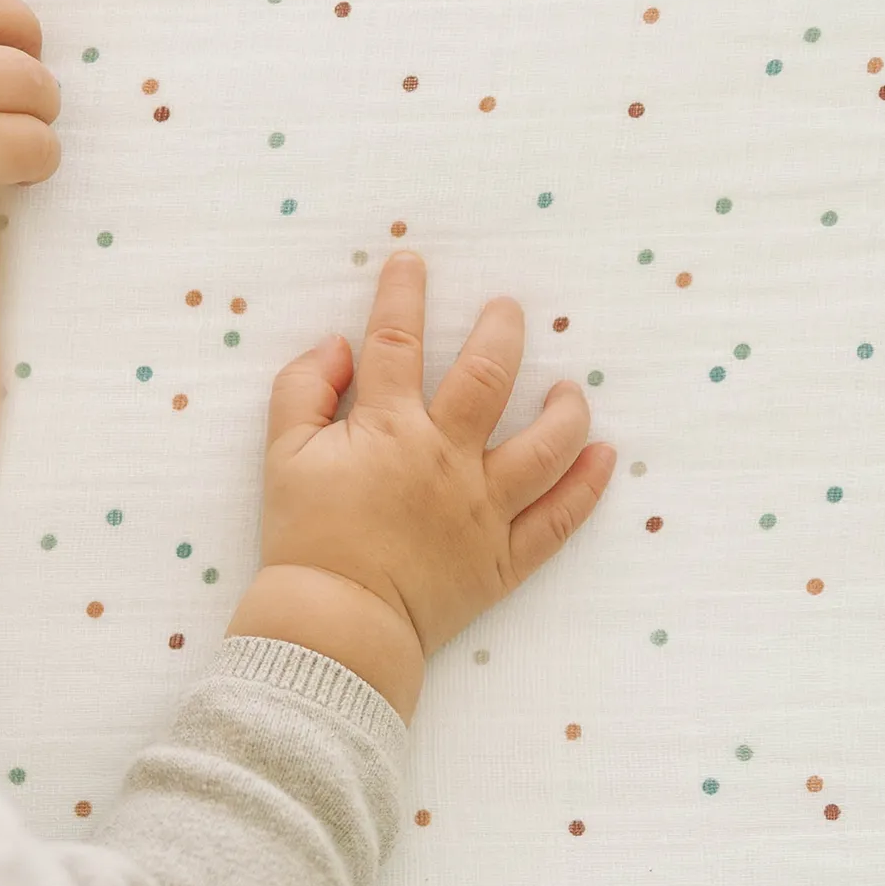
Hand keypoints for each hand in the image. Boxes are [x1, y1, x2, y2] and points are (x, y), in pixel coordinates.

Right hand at [226, 251, 615, 721]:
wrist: (335, 623)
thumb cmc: (305, 538)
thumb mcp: (280, 457)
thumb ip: (301, 390)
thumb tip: (336, 347)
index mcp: (388, 429)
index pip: (396, 341)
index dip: (402, 293)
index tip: (411, 262)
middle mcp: (446, 458)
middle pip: (488, 376)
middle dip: (502, 331)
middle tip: (508, 310)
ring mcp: (483, 508)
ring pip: (545, 446)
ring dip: (565, 410)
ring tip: (569, 389)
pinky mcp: (503, 557)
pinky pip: (559, 519)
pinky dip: (586, 486)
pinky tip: (603, 457)